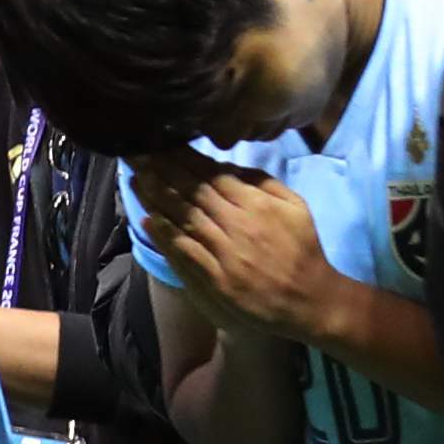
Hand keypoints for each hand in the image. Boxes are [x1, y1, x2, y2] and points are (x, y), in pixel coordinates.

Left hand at [125, 157, 344, 341]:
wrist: (308, 299)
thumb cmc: (301, 250)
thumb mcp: (295, 207)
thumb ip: (264, 183)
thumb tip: (230, 167)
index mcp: (256, 204)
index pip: (212, 175)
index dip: (184, 159)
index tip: (162, 145)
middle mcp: (237, 224)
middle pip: (192, 192)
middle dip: (162, 171)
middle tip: (137, 154)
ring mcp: (224, 252)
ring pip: (183, 218)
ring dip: (156, 198)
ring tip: (135, 179)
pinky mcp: (214, 278)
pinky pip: (185, 251)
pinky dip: (165, 235)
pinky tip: (147, 219)